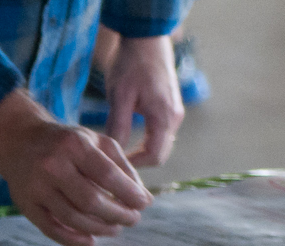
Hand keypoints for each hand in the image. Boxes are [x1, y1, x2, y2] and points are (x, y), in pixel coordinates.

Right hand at [0, 89, 150, 245]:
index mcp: (74, 145)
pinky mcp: (26, 206)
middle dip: (117, 215)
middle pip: (90, 201)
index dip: (129, 193)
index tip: (144, 204)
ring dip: (99, 229)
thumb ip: (120, 165)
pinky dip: (73, 240)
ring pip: (72, 218)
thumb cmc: (65, 143)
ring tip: (115, 229)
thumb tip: (141, 197)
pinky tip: (91, 241)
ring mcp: (37, 188)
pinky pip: (51, 229)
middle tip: (133, 220)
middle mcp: (52, 166)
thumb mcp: (95, 141)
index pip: (107, 175)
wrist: (19, 141)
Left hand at [105, 35, 184, 166]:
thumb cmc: (131, 64)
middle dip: (137, 162)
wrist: (145, 39)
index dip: (133, 166)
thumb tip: (114, 154)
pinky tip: (123, 140)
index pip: (155, 156)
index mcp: (165, 117)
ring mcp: (173, 112)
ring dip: (139, 152)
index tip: (111, 167)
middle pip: (159, 154)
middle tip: (110, 164)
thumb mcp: (120, 96)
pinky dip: (143, 141)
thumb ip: (119, 126)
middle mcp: (174, 117)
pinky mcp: (168, 107)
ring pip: (158, 144)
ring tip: (114, 154)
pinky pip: (158, 133)